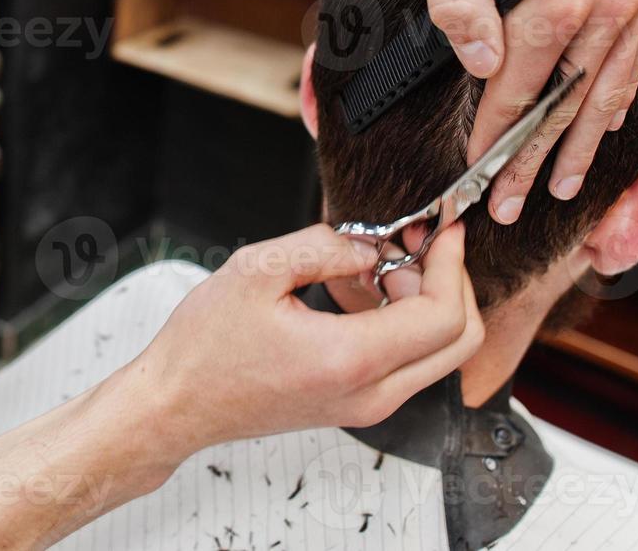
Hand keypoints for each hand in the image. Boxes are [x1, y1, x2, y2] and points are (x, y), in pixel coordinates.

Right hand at [125, 223, 481, 459]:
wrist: (178, 404)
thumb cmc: (205, 345)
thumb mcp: (256, 270)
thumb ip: (323, 247)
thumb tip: (370, 245)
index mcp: (349, 358)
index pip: (442, 316)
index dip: (451, 264)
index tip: (441, 229)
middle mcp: (369, 393)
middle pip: (459, 342)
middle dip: (451, 282)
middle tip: (417, 244)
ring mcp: (367, 407)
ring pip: (440, 355)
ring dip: (430, 302)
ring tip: (384, 263)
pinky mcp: (357, 406)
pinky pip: (411, 365)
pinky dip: (409, 324)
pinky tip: (370, 291)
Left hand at [414, 0, 637, 223]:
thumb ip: (460, 5)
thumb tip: (484, 69)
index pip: (518, 95)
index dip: (493, 144)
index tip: (472, 183)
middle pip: (572, 103)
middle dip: (539, 161)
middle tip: (515, 208)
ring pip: (616, 80)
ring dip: (589, 137)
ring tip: (565, 182)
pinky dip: (626, 84)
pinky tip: (611, 111)